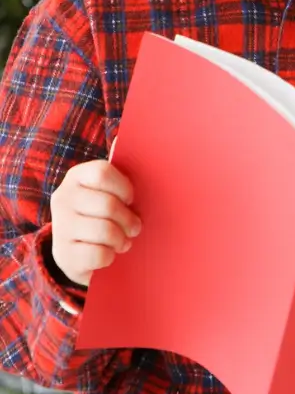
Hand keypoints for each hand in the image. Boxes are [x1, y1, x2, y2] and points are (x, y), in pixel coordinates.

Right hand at [49, 160, 139, 286]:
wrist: (76, 249)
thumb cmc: (103, 211)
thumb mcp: (111, 188)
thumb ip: (119, 166)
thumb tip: (122, 137)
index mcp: (77, 176)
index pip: (102, 173)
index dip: (124, 187)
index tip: (131, 199)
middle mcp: (63, 198)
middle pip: (108, 205)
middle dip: (129, 219)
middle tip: (135, 226)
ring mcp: (60, 226)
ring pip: (105, 231)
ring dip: (122, 239)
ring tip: (124, 241)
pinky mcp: (63, 254)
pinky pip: (97, 255)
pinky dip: (110, 256)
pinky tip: (109, 253)